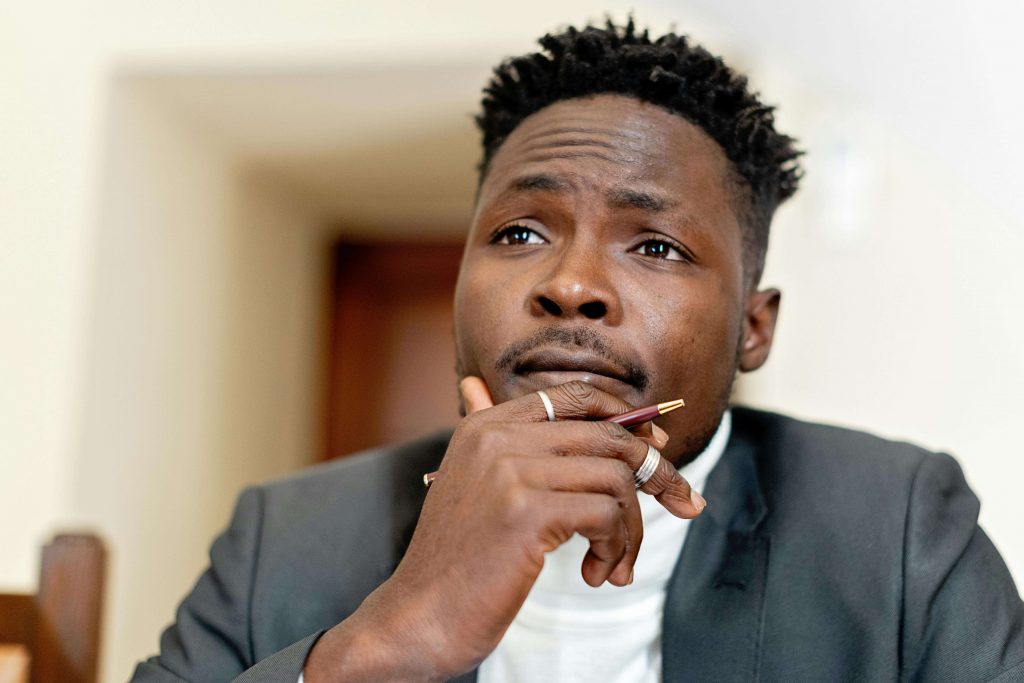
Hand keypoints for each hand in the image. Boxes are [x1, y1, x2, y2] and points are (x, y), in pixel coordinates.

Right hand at [305, 379, 704, 681]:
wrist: (417, 617)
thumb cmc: (456, 559)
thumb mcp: (470, 485)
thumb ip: (498, 441)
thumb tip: (482, 387)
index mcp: (486, 425)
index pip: (576, 396)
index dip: (627, 418)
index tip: (658, 451)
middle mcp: (497, 437)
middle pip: (610, 436)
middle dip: (659, 474)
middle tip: (685, 504)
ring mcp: (510, 471)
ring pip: (616, 479)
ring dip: (631, 529)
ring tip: (615, 564)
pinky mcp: (526, 511)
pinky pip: (607, 515)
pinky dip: (616, 548)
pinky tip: (597, 575)